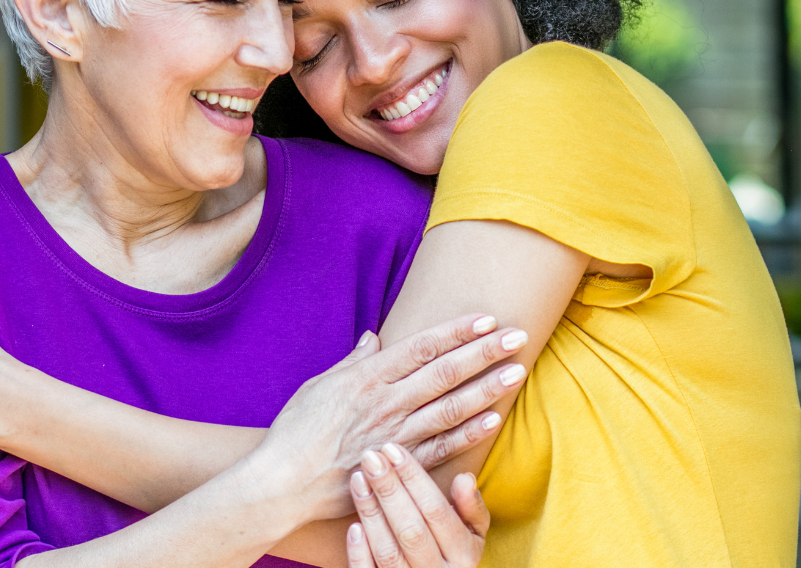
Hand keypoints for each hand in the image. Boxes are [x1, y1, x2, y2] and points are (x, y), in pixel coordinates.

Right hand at [256, 314, 527, 522]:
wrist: (282, 483)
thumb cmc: (295, 431)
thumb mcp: (319, 384)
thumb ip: (353, 360)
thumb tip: (375, 338)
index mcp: (367, 377)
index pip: (422, 347)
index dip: (457, 331)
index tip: (486, 319)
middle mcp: (386, 403)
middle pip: (445, 372)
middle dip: (484, 352)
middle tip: (518, 336)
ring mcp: (396, 436)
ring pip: (451, 407)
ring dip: (487, 388)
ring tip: (517, 372)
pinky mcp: (399, 466)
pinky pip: (442, 447)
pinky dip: (469, 433)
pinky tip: (494, 419)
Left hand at [347, 445, 487, 567]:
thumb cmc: (455, 552)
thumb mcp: (473, 533)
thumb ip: (471, 507)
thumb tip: (464, 478)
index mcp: (464, 554)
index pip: (436, 510)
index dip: (414, 478)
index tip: (393, 450)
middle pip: (411, 530)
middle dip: (389, 490)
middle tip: (370, 457)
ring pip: (389, 552)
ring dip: (371, 514)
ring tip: (358, 479)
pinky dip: (360, 553)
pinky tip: (353, 526)